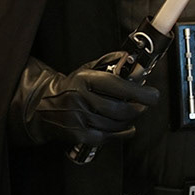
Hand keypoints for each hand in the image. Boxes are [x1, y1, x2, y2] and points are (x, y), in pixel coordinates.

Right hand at [11, 54, 159, 147]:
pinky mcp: (79, 135)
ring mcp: (79, 119)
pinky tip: (127, 128)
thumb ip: (108, 63)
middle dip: (138, 108)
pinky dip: (122, 133)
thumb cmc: (69, 88)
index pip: (117, 86)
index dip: (139, 92)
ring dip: (130, 120)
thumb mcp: (85, 70)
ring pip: (115, 124)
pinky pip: (108, 137)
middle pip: (119, 109)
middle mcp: (80, 99)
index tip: (153, 95)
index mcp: (83, 80)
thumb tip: (129, 57)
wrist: (41, 107)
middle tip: (145, 105)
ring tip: (134, 113)